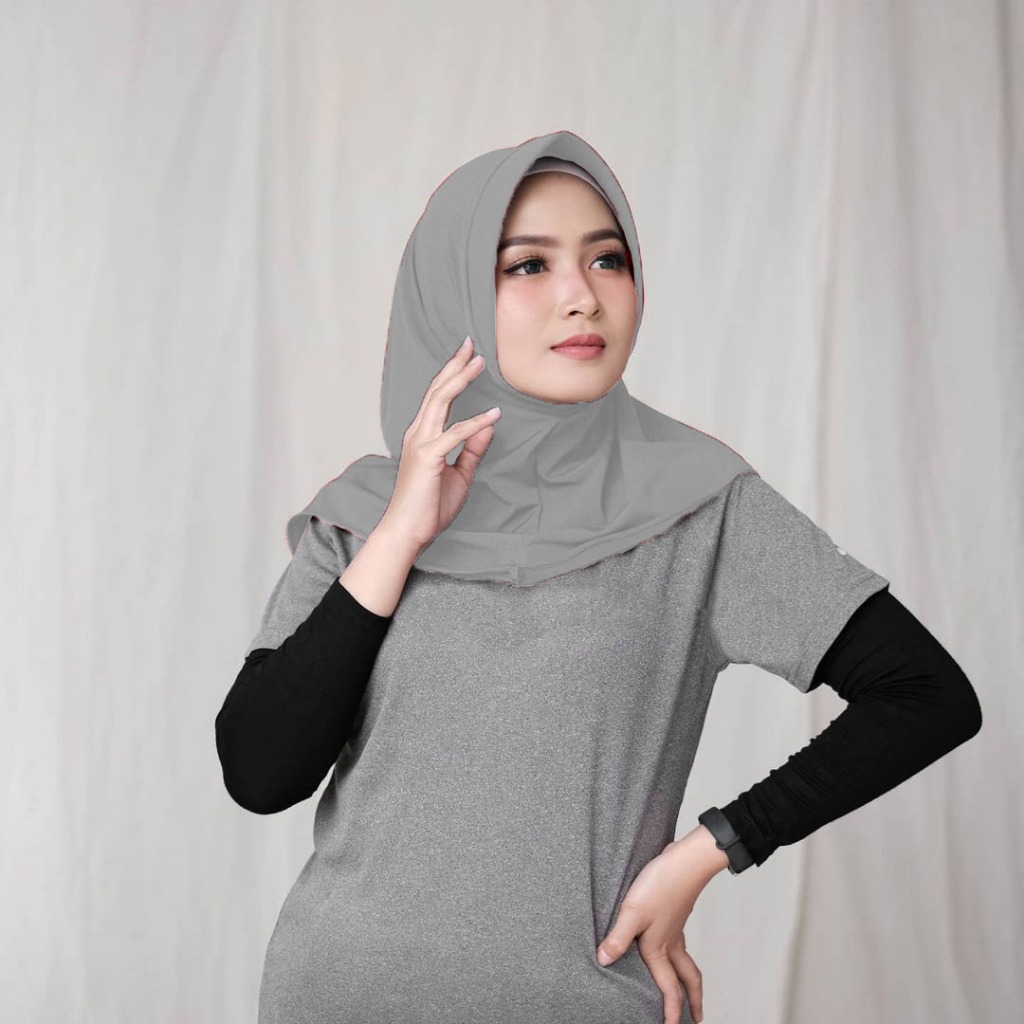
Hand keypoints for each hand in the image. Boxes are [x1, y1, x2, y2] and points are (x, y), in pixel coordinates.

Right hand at [379, 335, 500, 551]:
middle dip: (455, 366)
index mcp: (423, 436)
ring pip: (441, 402)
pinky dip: (475, 423)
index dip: (452, 374)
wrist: (408, 532)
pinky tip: (494, 413)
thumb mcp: (459, 475)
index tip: (468, 355)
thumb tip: (488, 426)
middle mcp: (418, 434)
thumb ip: (471, 450)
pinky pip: (455, 435)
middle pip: (437, 390)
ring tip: (480, 362)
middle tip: (472, 343)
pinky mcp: (427, 458)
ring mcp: (420, 444)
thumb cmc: (429, 507)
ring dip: (461, 380)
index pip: (437, 397)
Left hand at [596, 832, 725, 1023]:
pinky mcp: (676, 912)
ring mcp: (676, 927)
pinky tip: (672, 944)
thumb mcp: (632, 912)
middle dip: (693, 1000)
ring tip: (689, 987)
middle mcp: (671, 942)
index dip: (671, 1012)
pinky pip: (681, 942)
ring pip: (687, 960)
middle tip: (698, 1018)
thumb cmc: (660, 884)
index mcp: (660, 947)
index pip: (668, 988)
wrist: (685, 860)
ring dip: (690, 979)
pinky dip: (681, 953)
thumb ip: (618, 938)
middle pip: (688, 978)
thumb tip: (604, 961)